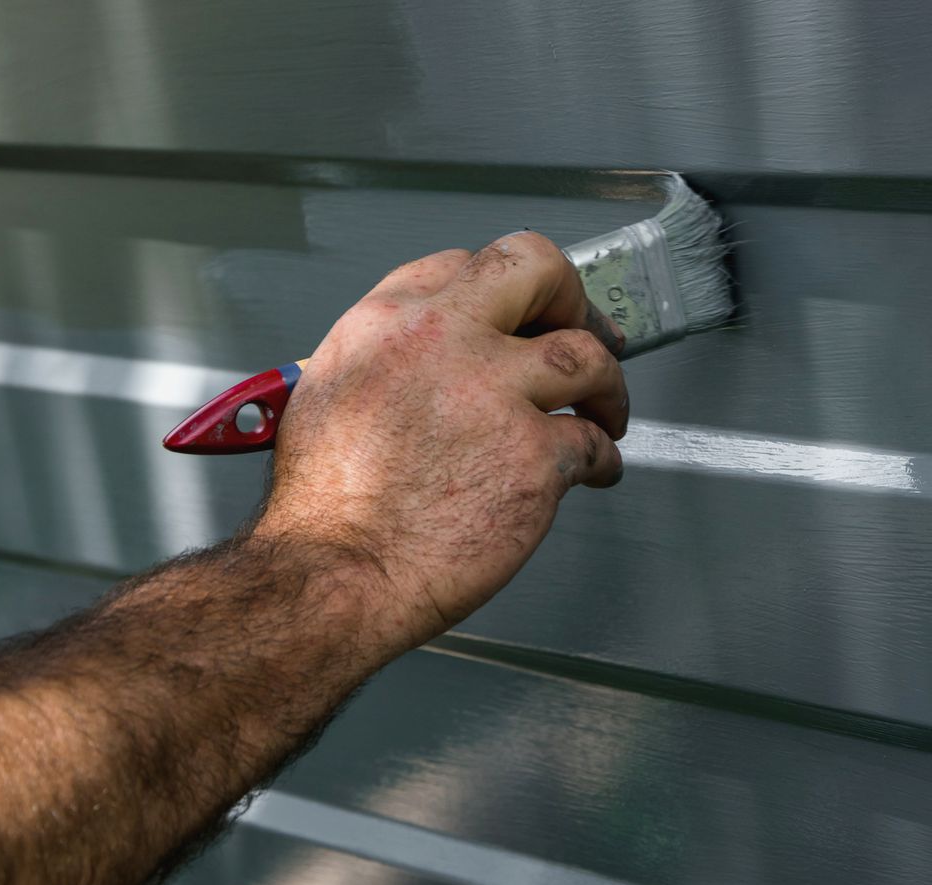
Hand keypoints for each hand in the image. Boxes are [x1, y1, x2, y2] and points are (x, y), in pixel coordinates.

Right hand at [255, 231, 629, 651]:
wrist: (335, 574)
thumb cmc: (324, 507)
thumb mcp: (327, 395)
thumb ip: (386, 361)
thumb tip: (426, 365)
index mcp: (388, 322)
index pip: (463, 263)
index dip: (506, 292)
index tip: (525, 314)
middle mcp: (444, 341)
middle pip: (537, 269)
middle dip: (574, 299)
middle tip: (588, 332)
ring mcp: (494, 395)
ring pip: (587, 357)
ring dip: (607, 386)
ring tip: (606, 412)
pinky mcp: (533, 457)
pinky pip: (594, 444)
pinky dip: (604, 459)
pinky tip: (597, 471)